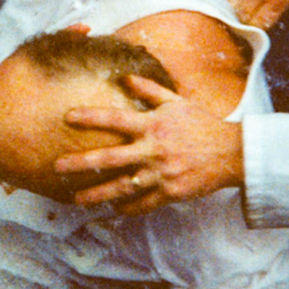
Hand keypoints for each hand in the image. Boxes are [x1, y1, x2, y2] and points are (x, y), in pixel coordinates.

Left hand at [53, 74, 240, 212]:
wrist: (232, 152)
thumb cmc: (202, 124)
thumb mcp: (177, 101)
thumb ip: (149, 90)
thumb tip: (126, 78)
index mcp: (152, 125)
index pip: (115, 119)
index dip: (90, 117)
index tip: (68, 116)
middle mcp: (153, 150)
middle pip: (110, 158)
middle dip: (81, 163)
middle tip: (57, 166)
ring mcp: (161, 174)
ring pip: (122, 187)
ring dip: (97, 194)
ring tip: (77, 200)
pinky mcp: (170, 193)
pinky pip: (144, 204)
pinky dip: (127, 208)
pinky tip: (112, 210)